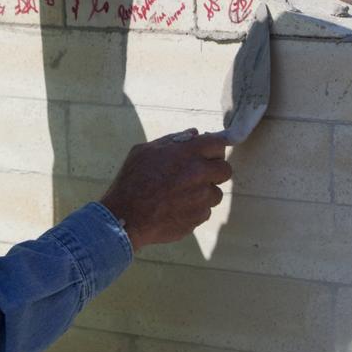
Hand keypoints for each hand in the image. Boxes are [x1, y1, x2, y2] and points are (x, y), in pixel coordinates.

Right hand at [99, 129, 232, 252]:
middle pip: (225, 170)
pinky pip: (205, 211)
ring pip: (216, 193)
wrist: (126, 216)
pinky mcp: (199, 217)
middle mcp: (200, 173)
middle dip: (214, 171)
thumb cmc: (131, 179)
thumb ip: (172, 140)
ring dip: (204, 193)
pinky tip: (177, 209)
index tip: (209, 154)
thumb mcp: (145, 151)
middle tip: (198, 175)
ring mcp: (201, 197)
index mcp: (188, 152)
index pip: (219, 144)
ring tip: (183, 195)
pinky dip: (195, 210)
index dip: (214, 149)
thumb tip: (195, 134)